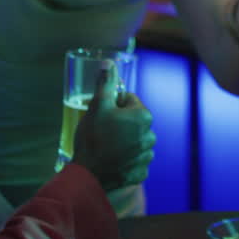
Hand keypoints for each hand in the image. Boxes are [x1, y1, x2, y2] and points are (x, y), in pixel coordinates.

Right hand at [71, 68, 155, 190]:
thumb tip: (110, 62)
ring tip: (105, 147)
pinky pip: (133, 160)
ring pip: (134, 140)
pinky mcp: (140, 172)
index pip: (129, 100)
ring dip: (123, 141)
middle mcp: (150, 136)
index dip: (113, 105)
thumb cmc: (93, 138)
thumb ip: (106, 83)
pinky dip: (124, 159)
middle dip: (120, 123)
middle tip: (102, 131)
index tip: (102, 114)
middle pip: (133, 121)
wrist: (87, 175)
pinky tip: (111, 160)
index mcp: (143, 116)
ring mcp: (146, 156)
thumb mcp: (97, 105)